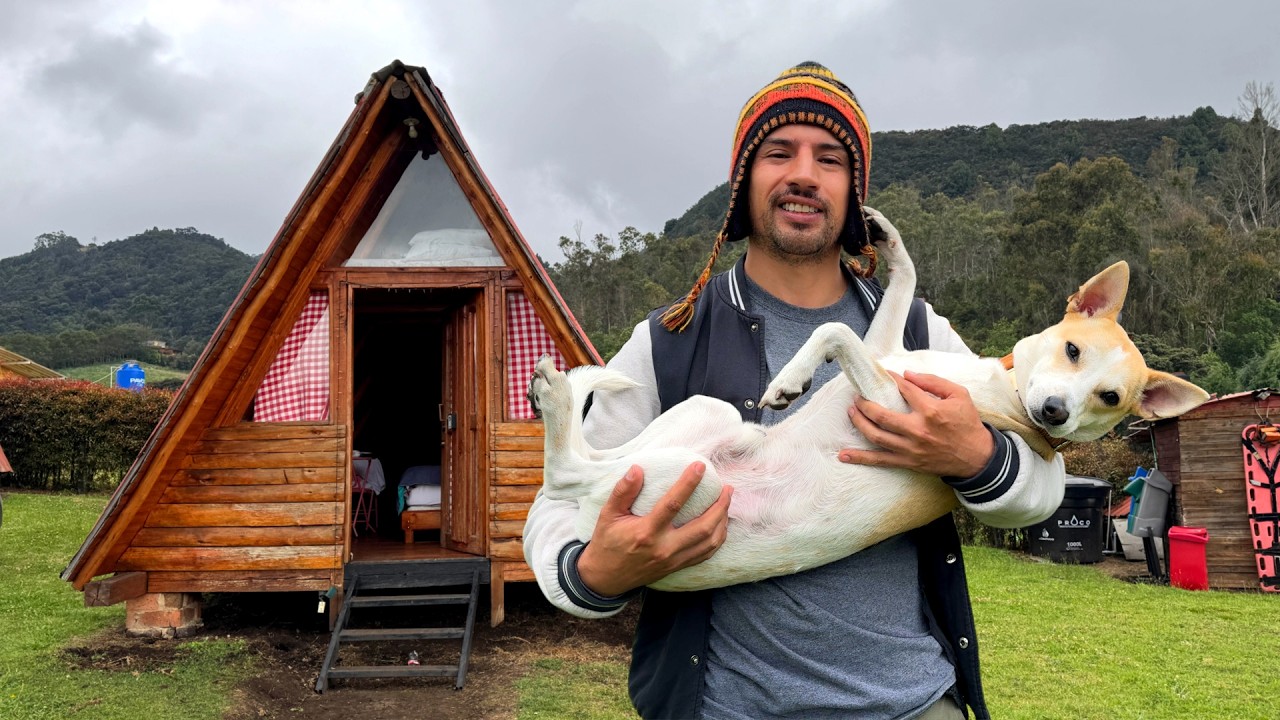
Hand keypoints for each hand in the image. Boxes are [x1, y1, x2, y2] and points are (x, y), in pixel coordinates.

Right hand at [577, 462, 731, 596]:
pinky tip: (720, 525)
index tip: (700, 467)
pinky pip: (706, 554)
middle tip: (727, 487)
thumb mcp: (608, 515)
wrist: (606, 578)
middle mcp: (664, 548)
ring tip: (727, 502)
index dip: (688, 484)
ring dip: (723, 521)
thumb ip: (622, 492)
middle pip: (703, 527)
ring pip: (710, 542)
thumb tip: (637, 469)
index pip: (673, 504)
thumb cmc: (607, 542)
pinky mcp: (677, 567)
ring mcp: (673, 560)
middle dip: (720, 506)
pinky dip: (718, 538)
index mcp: (646, 532)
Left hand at [839, 370, 992, 477]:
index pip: (903, 390)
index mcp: (930, 411)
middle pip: (882, 415)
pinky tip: (843, 455)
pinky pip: (880, 461)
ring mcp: (910, 448)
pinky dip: (860, 458)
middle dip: (865, 403)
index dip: (890, 379)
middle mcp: (917, 430)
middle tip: (858, 395)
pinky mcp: (908, 462)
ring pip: (876, 436)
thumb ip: (933, 382)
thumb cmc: (967, 423)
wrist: (977, 457)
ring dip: (859, 422)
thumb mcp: (959, 395)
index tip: (882, 374)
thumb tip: (907, 374)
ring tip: (851, 411)